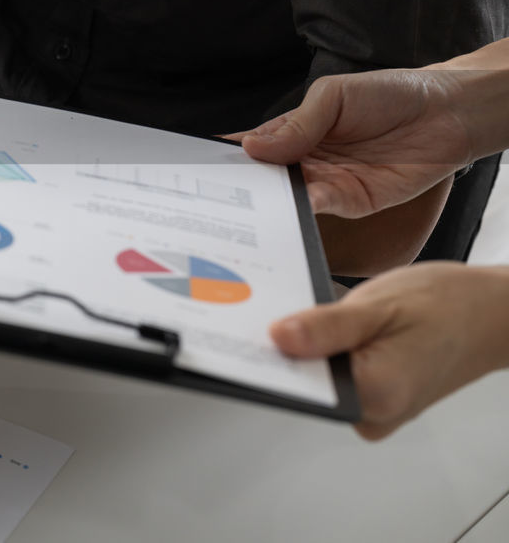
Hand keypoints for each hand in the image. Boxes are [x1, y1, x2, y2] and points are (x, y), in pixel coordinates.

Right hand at [228, 70, 475, 217]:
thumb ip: (297, 124)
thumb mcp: (334, 95)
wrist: (448, 111)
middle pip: (265, 178)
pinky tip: (298, 200)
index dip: (226, 155)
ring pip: (290, 196)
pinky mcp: (355, 201)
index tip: (199, 165)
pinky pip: (325, 207)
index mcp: (293, 131)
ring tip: (253, 200)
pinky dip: (308, 206)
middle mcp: (306, 161)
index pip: (252, 146)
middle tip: (218, 192)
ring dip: (272, 200)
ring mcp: (328, 183)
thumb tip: (253, 146)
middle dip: (244, 185)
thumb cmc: (391, 93)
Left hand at [271, 262, 508, 439]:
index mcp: (374, 394)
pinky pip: (331, 374)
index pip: (297, 385)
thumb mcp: (379, 304)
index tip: (236, 330)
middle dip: (279, 347)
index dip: (263, 357)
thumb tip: (278, 339)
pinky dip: (320, 350)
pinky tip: (316, 325)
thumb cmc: (447, 305)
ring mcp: (372, 410)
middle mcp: (372, 414)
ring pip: (315, 378)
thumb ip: (326, 326)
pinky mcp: (371, 397)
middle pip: (302, 383)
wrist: (490, 313)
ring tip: (292, 311)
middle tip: (257, 307)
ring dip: (299, 347)